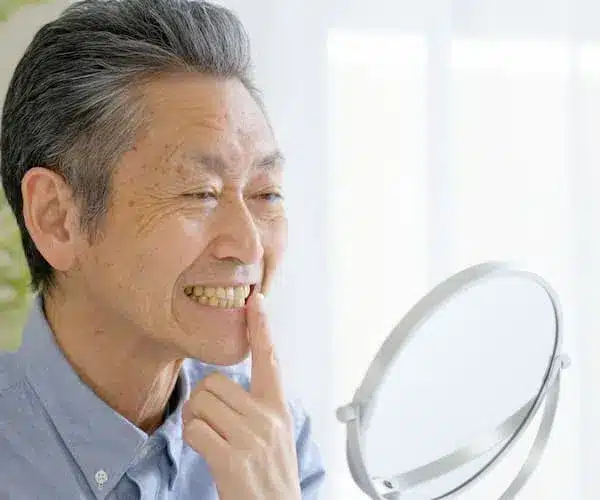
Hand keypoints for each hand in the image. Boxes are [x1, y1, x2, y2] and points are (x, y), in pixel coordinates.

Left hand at [182, 292, 300, 499]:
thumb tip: (223, 390)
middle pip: (214, 383)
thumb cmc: (270, 477)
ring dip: (194, 419)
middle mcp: (267, 419)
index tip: (256, 300)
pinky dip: (191, 437)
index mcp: (278, 409)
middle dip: (202, 401)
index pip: (270, 359)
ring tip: (208, 437)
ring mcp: (252, 439)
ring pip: (201, 403)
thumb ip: (257, 409)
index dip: (261, 328)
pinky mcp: (233, 460)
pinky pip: (195, 430)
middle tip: (209, 421)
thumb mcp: (275, 436)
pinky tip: (204, 449)